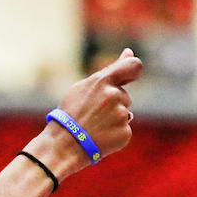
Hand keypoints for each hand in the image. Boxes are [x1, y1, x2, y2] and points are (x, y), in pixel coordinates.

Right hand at [54, 49, 141, 164]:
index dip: (132, 70)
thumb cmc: (70, 113)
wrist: (63, 145)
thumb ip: (111, 70)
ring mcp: (121, 116)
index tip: (128, 78)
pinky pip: (124, 129)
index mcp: (103, 81)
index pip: (133, 66)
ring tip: (93, 126)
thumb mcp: (84, 87)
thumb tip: (129, 51)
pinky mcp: (125, 133)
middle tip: (91, 114)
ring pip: (124, 112)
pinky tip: (99, 136)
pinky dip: (114, 133)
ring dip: (113, 118)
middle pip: (124, 95)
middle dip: (112, 103)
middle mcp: (115, 96)